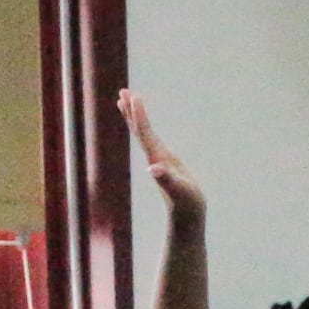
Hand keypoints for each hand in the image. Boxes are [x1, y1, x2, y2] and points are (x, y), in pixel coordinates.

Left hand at [119, 88, 202, 225]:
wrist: (186, 217)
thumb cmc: (186, 203)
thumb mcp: (179, 190)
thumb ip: (167, 180)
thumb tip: (153, 169)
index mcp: (156, 159)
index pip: (144, 133)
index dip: (139, 115)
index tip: (134, 97)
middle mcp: (153, 158)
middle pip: (137, 130)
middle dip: (130, 111)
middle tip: (122, 91)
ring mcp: (158, 160)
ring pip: (142, 134)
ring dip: (134, 117)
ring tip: (127, 101)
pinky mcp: (164, 163)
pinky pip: (151, 140)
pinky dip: (146, 128)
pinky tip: (145, 126)